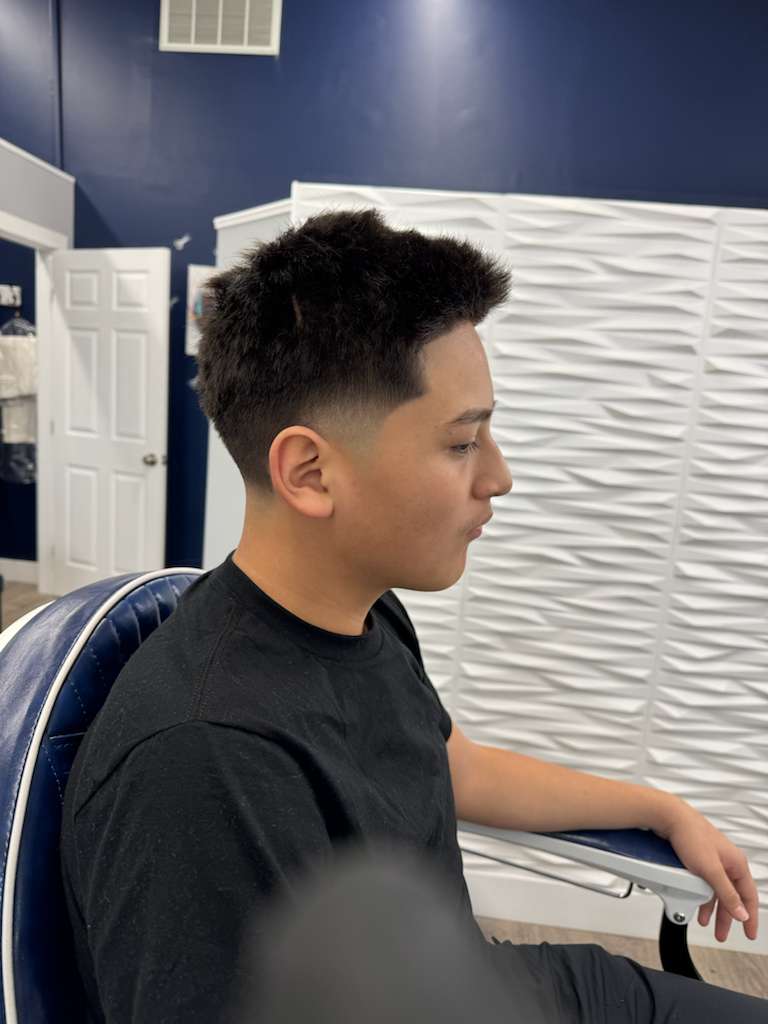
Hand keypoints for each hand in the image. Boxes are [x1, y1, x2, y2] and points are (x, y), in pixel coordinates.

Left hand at [653, 799, 758, 942]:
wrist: (669, 817)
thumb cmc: (691, 835)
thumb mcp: (711, 870)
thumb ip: (727, 893)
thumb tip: (741, 912)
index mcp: (736, 864)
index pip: (749, 896)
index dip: (750, 917)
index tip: (749, 932)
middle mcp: (727, 862)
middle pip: (731, 895)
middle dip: (727, 916)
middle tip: (722, 933)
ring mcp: (713, 860)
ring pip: (716, 890)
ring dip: (712, 908)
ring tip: (706, 922)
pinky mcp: (699, 858)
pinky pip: (704, 883)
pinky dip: (701, 896)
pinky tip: (696, 904)